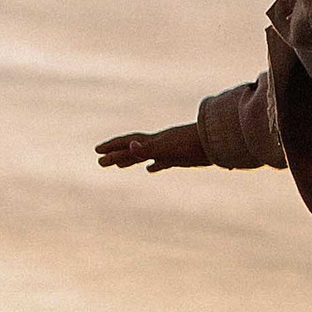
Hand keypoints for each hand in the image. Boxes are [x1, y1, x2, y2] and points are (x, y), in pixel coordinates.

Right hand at [96, 122, 211, 172]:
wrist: (215, 141)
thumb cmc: (191, 143)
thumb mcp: (165, 148)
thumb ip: (147, 149)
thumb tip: (129, 147)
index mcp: (152, 142)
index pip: (127, 144)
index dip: (112, 147)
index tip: (97, 151)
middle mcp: (157, 144)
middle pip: (132, 150)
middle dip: (115, 155)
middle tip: (100, 161)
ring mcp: (168, 150)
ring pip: (144, 155)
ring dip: (130, 160)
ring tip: (119, 165)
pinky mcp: (179, 157)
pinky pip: (162, 162)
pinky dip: (154, 165)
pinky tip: (151, 169)